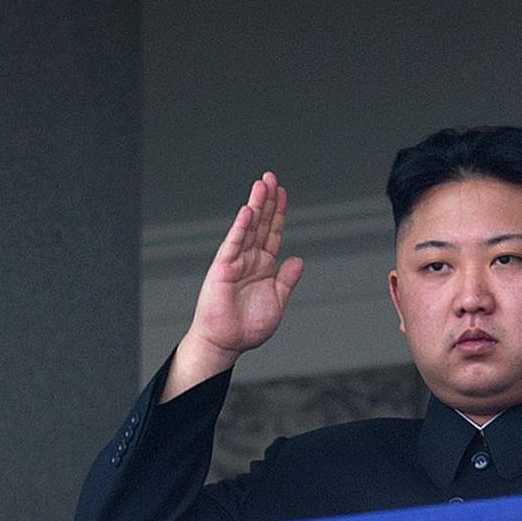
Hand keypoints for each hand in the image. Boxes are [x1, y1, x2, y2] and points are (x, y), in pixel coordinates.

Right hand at [160, 172, 304, 401]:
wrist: (226, 343)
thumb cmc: (247, 326)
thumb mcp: (278, 301)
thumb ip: (287, 279)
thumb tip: (298, 259)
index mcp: (264, 265)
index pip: (273, 232)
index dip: (279, 212)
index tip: (283, 192)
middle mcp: (249, 259)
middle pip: (261, 223)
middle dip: (266, 200)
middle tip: (271, 177)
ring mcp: (235, 261)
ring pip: (248, 228)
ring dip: (255, 205)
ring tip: (261, 184)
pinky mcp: (223, 268)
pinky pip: (233, 244)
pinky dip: (241, 227)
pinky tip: (248, 210)